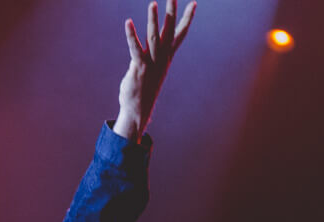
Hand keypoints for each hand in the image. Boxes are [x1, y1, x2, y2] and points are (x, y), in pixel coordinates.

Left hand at [114, 0, 196, 141]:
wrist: (138, 109)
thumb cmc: (143, 89)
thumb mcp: (150, 69)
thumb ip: (149, 56)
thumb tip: (144, 48)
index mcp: (166, 57)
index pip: (179, 34)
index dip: (186, 18)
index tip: (194, 3)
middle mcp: (161, 58)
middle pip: (169, 31)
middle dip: (172, 12)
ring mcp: (151, 63)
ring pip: (154, 37)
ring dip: (153, 20)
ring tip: (153, 3)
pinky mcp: (139, 68)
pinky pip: (135, 48)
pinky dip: (132, 35)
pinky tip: (128, 23)